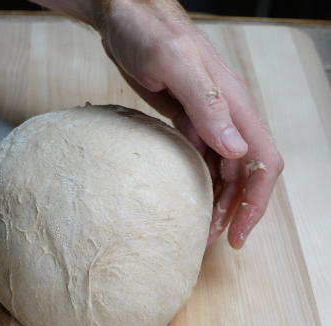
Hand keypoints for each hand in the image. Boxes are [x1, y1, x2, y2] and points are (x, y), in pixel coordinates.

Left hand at [31, 0, 283, 248]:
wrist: (126, 17)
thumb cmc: (147, 32)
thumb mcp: (174, 63)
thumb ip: (206, 104)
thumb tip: (234, 148)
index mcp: (232, 105)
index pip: (261, 161)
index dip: (256, 202)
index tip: (238, 234)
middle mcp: (225, 115)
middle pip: (244, 173)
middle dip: (234, 210)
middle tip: (209, 240)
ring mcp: (206, 119)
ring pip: (223, 169)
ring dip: (216, 201)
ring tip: (197, 228)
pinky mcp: (186, 120)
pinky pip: (200, 158)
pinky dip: (199, 182)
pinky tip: (186, 198)